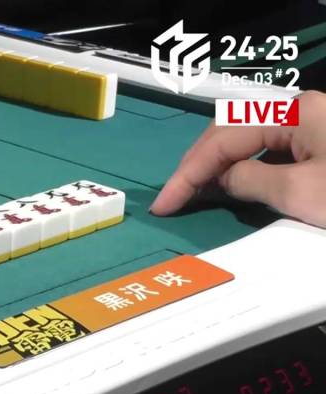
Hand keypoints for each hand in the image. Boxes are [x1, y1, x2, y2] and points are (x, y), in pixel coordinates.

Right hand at [150, 90, 325, 226]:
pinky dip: (243, 166)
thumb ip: (250, 181)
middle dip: (197, 164)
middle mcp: (298, 110)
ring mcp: (312, 125)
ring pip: (248, 140)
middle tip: (172, 197)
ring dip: (218, 164)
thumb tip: (224, 180)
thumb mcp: (298, 192)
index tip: (161, 206)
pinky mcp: (321, 144)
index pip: (222, 142)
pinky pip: (268, 150)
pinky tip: (231, 183)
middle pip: (230, 132)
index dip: (187, 175)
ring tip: (194, 191)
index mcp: (291, 113)